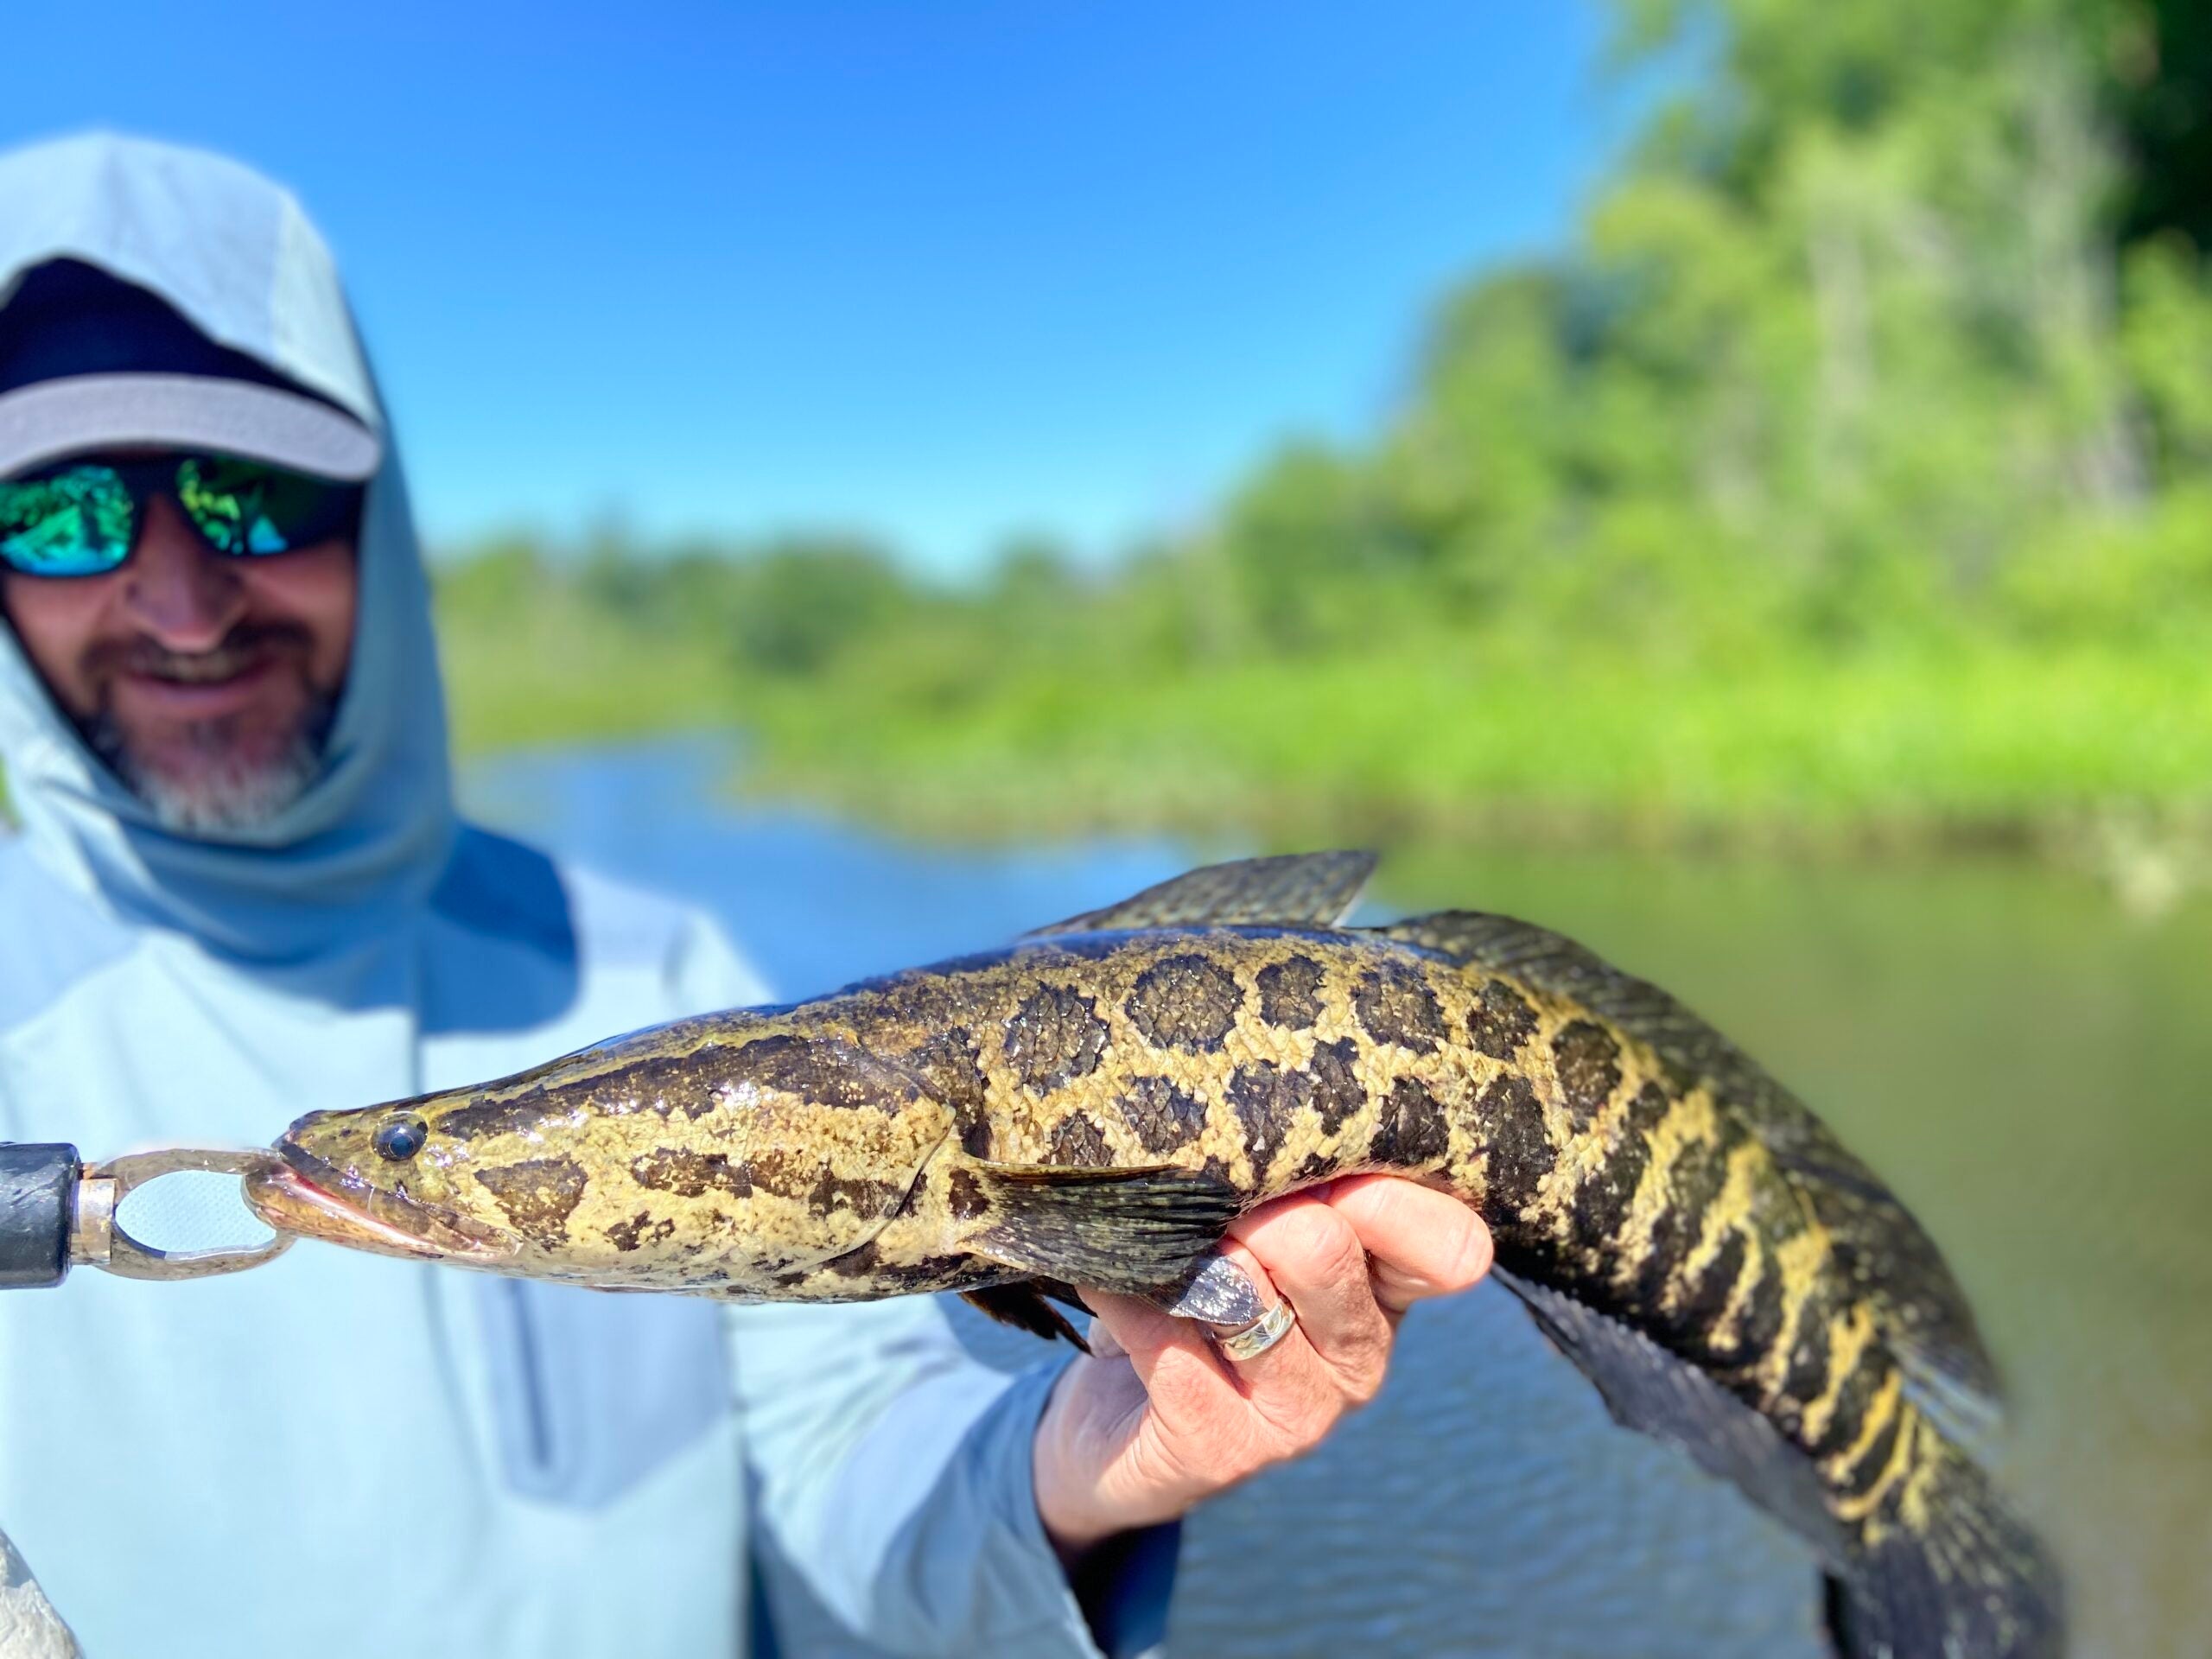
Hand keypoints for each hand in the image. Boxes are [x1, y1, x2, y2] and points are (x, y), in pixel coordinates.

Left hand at [1031, 1175, 1491, 1559]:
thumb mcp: (1257, 1226)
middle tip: (1199, 1191)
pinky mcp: (1224, 1448)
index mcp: (1390, 1289)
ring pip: (1244, 1293)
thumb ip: (1281, 1180)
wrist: (1122, 1421)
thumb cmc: (1201, 1291)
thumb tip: (1246, 1106)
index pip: (1448, 1245)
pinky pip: (1169, 1344)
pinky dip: (1127, 1297)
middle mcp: (1362, 1356)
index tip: (1306, 1156)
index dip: (1384, 1191)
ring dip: (1183, 1251)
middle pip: (1324, 1247)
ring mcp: (1301, 1414)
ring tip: (1152, 1234)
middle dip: (1246, 1203)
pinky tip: (1107, 1279)